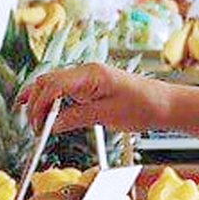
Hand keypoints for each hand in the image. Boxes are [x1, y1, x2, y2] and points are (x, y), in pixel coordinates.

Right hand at [17, 62, 163, 133]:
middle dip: (36, 103)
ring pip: (53, 84)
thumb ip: (77, 117)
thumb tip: (53, 125)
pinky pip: (64, 91)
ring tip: (34, 122)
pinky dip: (52, 101)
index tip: (37, 125)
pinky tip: (45, 112)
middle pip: (48, 82)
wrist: (165, 104)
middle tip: (34, 127)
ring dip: (41, 101)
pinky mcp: (90, 87)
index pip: (53, 85)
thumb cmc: (144, 106)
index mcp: (91, 74)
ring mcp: (87, 78)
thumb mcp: (108, 115)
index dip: (40, 105)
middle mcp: (86, 72)